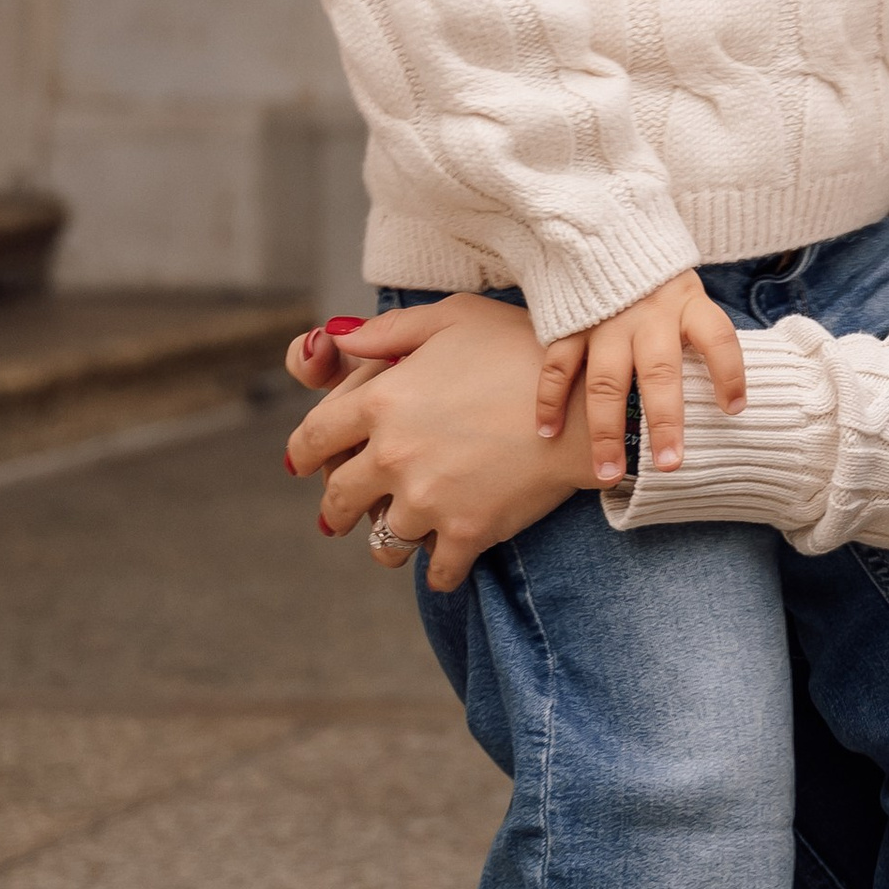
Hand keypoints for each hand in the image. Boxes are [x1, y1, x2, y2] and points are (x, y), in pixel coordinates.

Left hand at [281, 296, 595, 578]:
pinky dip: (440, 571)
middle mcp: (392, 455)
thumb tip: (334, 338)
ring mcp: (427, 499)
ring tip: (398, 540)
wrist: (587, 400)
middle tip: (337, 516)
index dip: (302, 452)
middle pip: (338, 498)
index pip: (312, 437)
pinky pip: (437, 572)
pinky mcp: (467, 532)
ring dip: (387, 542)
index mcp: (380, 400)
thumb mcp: (452, 317)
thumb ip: (388, 331)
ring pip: (383, 543)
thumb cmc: (522, 346)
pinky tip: (447, 561)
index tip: (302, 464)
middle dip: (334, 510)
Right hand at [533, 272, 746, 486]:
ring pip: (606, 382)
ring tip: (608, 472)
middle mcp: (649, 315)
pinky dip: (550, 400)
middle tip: (670, 466)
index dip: (729, 373)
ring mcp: (606, 321)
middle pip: (660, 373)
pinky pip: (558, 365)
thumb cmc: (657, 278)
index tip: (734, 410)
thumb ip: (699, 334)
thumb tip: (726, 396)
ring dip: (606, 430)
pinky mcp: (571, 324)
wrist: (603, 227)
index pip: (717, 338)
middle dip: (664, 422)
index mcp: (687, 304)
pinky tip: (549, 432)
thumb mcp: (689, 293)